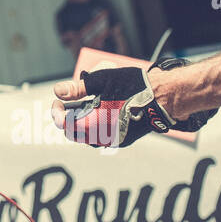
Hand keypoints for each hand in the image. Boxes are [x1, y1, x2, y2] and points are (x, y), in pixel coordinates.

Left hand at [51, 61, 213, 147]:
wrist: (164, 96)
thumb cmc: (133, 86)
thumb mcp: (101, 81)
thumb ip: (77, 88)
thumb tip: (57, 91)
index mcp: (95, 125)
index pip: (65, 125)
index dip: (57, 113)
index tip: (57, 101)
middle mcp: (104, 138)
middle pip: (75, 134)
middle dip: (68, 119)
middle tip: (67, 104)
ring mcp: (115, 140)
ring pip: (88, 137)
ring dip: (80, 123)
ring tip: (82, 105)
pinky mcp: (124, 139)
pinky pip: (102, 136)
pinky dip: (94, 126)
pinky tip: (98, 110)